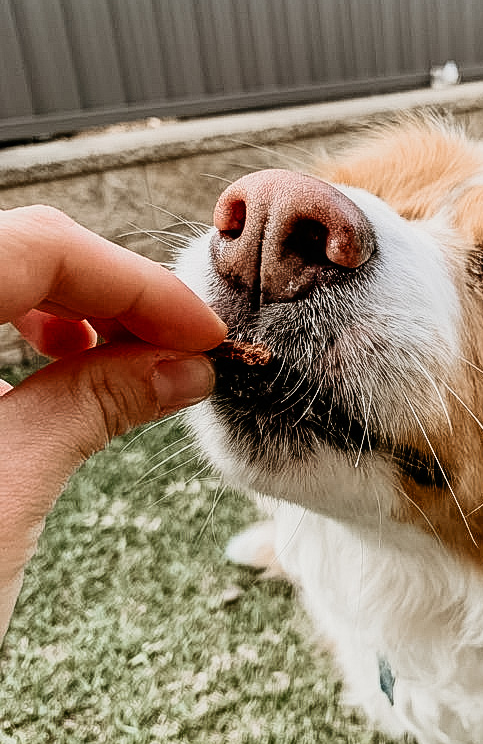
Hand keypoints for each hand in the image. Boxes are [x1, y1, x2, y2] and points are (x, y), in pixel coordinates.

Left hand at [0, 206, 226, 641]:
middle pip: (11, 251)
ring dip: (63, 307)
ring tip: (120, 360)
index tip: (200, 332)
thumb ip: (95, 404)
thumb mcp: (1, 496)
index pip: (34, 248)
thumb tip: (182, 365)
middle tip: (177, 346)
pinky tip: (53, 367)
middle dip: (109, 294)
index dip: (136, 283)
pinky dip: (15, 331)